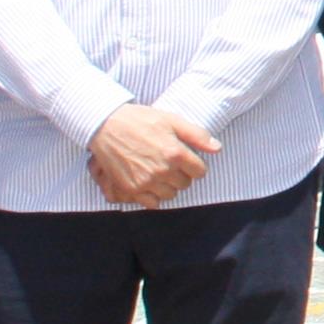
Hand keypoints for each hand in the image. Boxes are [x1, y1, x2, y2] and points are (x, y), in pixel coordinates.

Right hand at [88, 104, 216, 207]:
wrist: (106, 125)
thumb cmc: (139, 120)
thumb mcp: (171, 120)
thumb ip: (197, 135)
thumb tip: (217, 148)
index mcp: (175, 153)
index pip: (200, 171)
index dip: (194, 164)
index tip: (186, 158)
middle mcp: (162, 170)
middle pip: (185, 184)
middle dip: (181, 174)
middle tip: (169, 162)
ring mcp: (146, 182)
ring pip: (171, 194)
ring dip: (168, 185)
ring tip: (158, 170)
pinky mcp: (131, 189)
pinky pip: (152, 203)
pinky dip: (154, 195)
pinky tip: (149, 182)